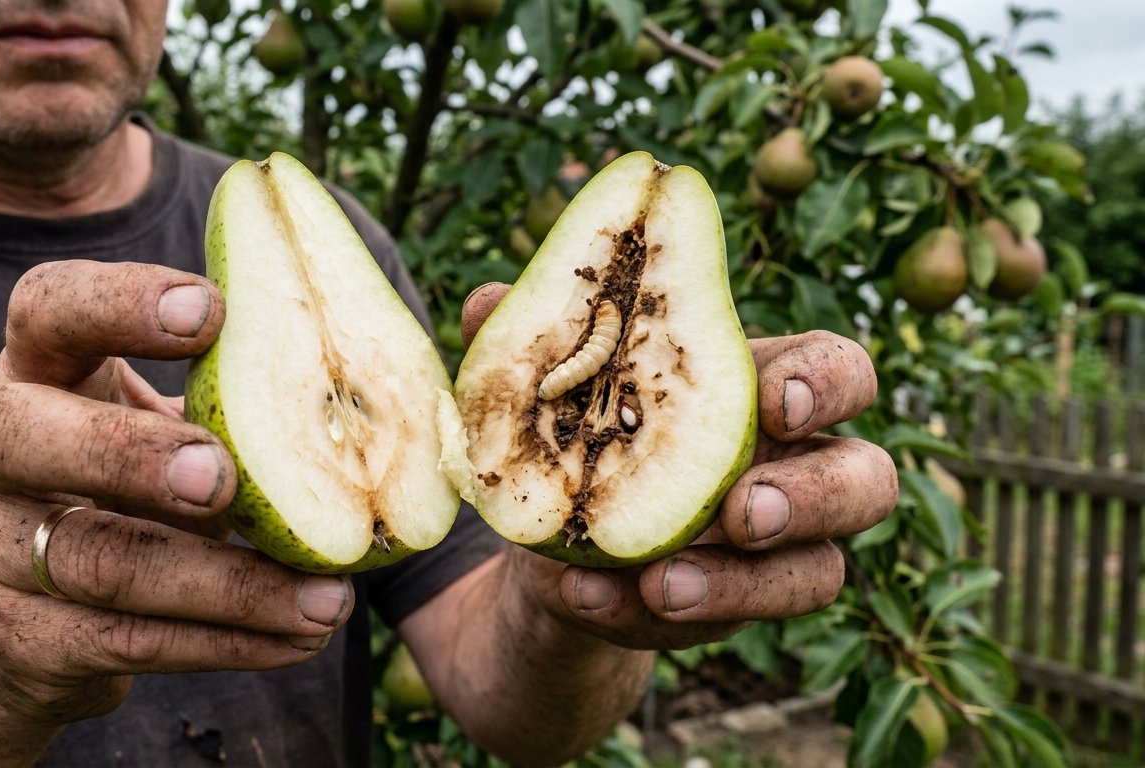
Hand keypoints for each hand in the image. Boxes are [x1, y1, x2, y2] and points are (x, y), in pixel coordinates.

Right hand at [0, 260, 353, 724]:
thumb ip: (227, 399)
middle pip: (24, 435)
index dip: (118, 301)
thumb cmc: (124, 492)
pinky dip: (226, 643)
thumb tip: (365, 392)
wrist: (22, 631)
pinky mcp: (19, 639)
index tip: (213, 311)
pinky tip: (298, 638)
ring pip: (101, 563)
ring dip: (228, 586)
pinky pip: (129, 641)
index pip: (45, 308)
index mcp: (36, 372)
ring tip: (328, 599)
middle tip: (225, 479)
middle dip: (130, 453)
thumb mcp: (156, 428)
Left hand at [460, 283, 895, 649]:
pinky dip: (649, 614)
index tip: (775, 402)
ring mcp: (771, 550)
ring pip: (819, 574)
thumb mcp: (555, 391)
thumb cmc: (578, 433)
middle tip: (743, 513)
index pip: (840, 372)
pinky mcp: (730, 608)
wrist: (550, 537)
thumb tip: (484, 299)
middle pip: (867, 480)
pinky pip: (723, 624)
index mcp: (763, 388)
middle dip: (815, 497)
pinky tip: (585, 598)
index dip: (826, 385)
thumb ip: (535, 345)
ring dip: (744, 584)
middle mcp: (791, 468)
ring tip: (661, 584)